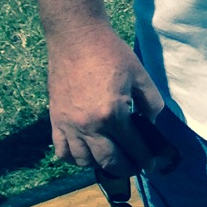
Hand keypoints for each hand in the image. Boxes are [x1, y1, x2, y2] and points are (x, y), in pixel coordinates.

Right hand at [46, 21, 167, 197]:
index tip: (151, 166)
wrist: (76, 38)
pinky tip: (85, 152)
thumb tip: (151, 123)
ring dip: (99, 164)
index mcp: (112, 114)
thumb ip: (151, 102)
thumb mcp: (140, 75)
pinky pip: (61, 152)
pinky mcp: (55, 120)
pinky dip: (74, 158)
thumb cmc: (111, 53)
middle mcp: (88, 126)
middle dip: (125, 167)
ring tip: (111, 157)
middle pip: (108, 161)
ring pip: (84, 161)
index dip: (145, 159)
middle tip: (134, 165)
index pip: (132, 147)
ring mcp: (68, 125)